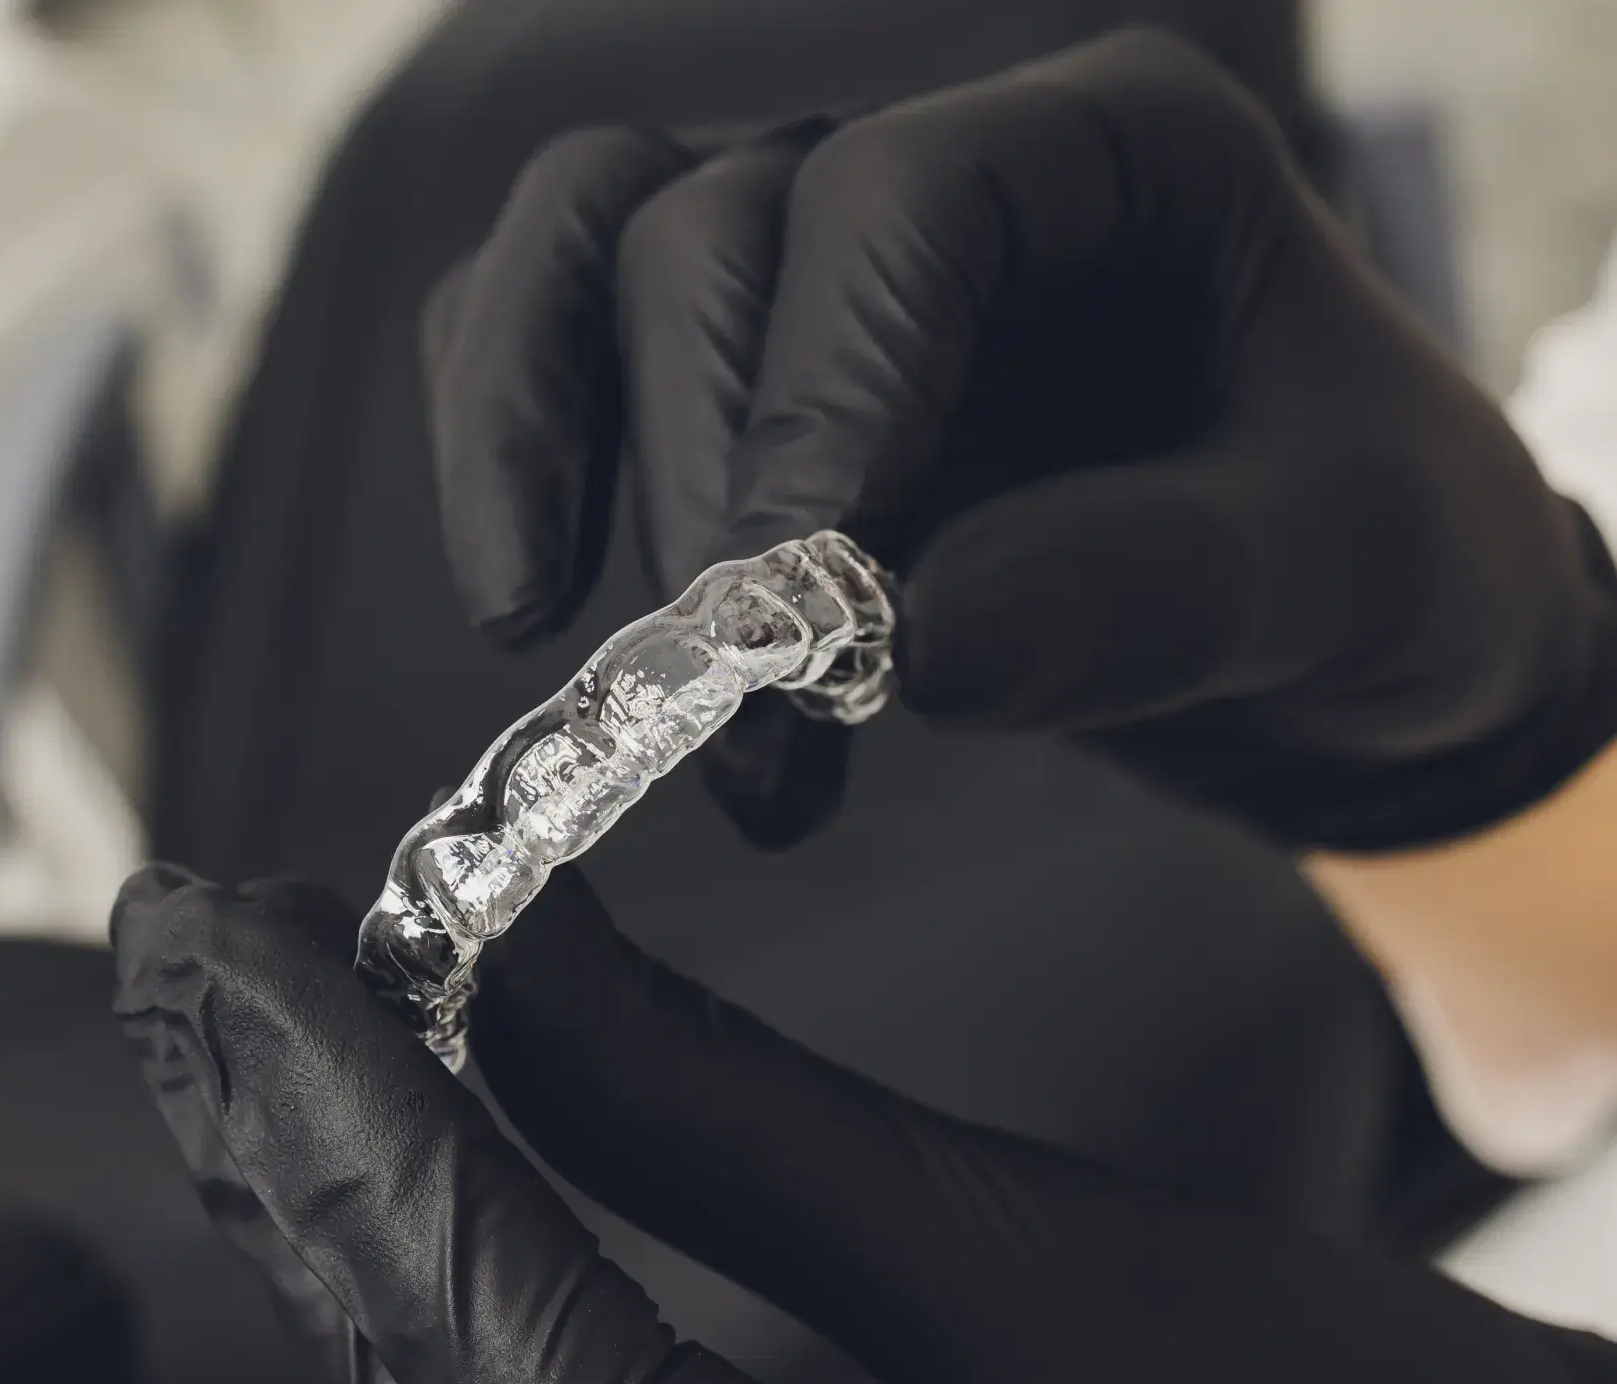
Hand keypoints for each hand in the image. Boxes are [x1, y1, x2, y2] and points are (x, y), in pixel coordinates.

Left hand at [112, 860, 1595, 1383]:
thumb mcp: (1045, 1276)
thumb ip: (744, 1129)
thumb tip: (527, 953)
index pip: (511, 1367)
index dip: (358, 1123)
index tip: (234, 934)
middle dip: (293, 1158)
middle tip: (193, 945)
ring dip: (344, 1214)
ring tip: (252, 1019)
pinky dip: (439, 1289)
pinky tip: (389, 1163)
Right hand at [423, 29, 1616, 852]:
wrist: (1318, 623)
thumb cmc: (1360, 559)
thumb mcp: (1336, 569)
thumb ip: (1154, 589)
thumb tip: (919, 642)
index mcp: (1114, 154)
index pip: (900, 208)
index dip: (820, 402)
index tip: (802, 613)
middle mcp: (936, 174)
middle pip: (706, 239)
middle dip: (698, 498)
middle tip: (757, 734)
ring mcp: (816, 264)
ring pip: (584, 258)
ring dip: (545, 459)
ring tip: (573, 663)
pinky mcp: (743, 371)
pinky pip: (560, 344)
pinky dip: (517, 452)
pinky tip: (544, 597)